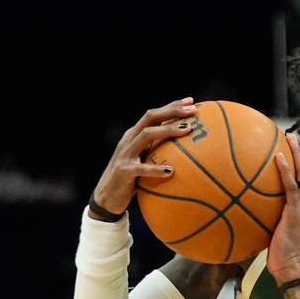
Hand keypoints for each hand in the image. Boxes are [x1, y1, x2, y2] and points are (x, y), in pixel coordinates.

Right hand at [90, 97, 197, 218]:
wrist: (106, 197)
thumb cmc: (133, 179)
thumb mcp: (145, 161)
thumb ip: (159, 152)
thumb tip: (189, 151)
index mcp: (135, 135)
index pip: (154, 115)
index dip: (171, 106)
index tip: (191, 102)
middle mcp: (129, 140)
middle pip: (150, 118)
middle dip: (172, 111)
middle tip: (193, 110)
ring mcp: (126, 154)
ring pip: (146, 135)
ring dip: (167, 130)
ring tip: (187, 131)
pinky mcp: (124, 171)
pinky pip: (142, 169)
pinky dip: (156, 169)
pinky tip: (171, 171)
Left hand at [267, 133, 299, 284]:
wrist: (290, 268)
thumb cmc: (280, 256)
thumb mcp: (274, 234)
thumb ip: (267, 219)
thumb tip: (248, 211)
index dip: (299, 165)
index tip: (291, 151)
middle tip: (291, 137)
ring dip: (296, 154)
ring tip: (289, 139)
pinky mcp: (295, 212)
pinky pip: (292, 187)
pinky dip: (286, 171)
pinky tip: (278, 158)